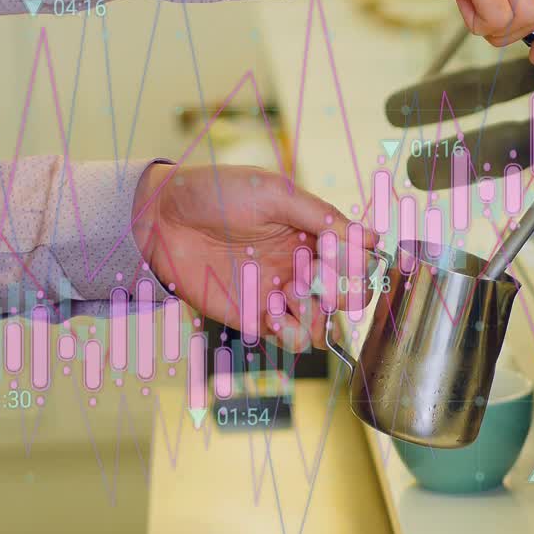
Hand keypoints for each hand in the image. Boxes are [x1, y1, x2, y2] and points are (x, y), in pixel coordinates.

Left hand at [131, 163, 377, 351]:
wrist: (162, 218)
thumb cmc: (216, 193)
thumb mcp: (275, 193)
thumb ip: (324, 216)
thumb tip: (370, 238)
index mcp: (313, 234)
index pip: (358, 260)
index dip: (361, 266)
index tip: (341, 258)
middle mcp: (302, 266)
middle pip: (349, 298)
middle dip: (343, 294)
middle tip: (315, 278)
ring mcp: (280, 295)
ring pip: (324, 326)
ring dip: (317, 315)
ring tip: (288, 293)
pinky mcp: (256, 318)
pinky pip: (291, 340)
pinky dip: (292, 333)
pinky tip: (272, 312)